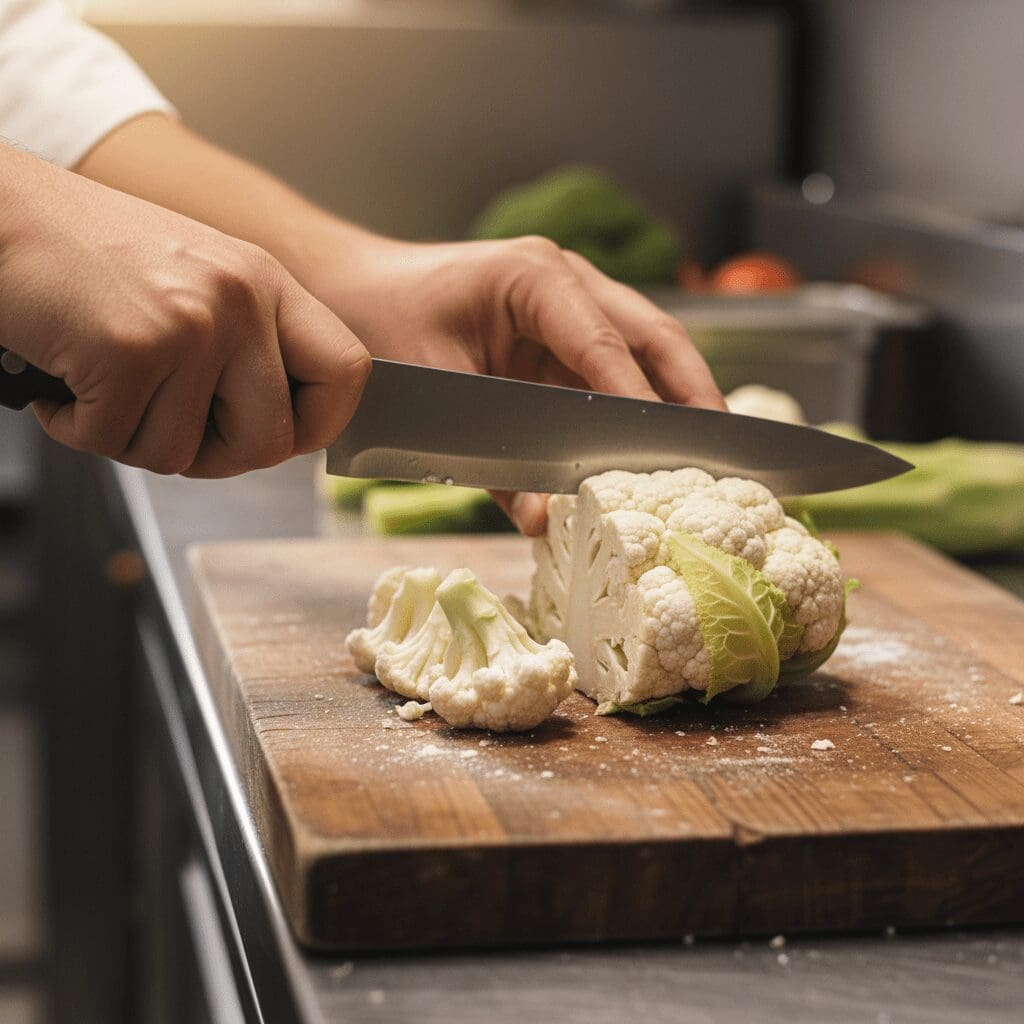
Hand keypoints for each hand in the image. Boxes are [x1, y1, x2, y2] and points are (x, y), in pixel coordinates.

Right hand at [0, 146, 369, 476]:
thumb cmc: (90, 255)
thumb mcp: (198, 279)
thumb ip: (249, 344)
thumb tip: (287, 430)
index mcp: (267, 282)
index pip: (349, 372)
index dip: (319, 424)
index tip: (283, 436)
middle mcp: (240, 299)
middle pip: (271, 443)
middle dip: (214, 457)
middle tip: (166, 427)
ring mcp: (190, 324)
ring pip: (183, 455)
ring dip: (131, 438)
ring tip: (102, 382)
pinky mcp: (130, 350)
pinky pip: (116, 443)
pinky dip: (79, 428)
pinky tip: (66, 378)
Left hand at [316, 234, 724, 532]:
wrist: (351, 293)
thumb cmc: (382, 325)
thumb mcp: (435, 394)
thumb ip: (490, 462)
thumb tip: (542, 521)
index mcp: (534, 277)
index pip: (604, 344)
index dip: (639, 401)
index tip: (669, 451)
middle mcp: (565, 281)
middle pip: (651, 335)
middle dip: (690, 392)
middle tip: (723, 448)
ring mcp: (569, 303)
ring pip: (646, 347)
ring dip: (677, 397)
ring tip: (708, 452)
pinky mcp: (562, 332)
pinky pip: (616, 367)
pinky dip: (642, 403)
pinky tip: (656, 444)